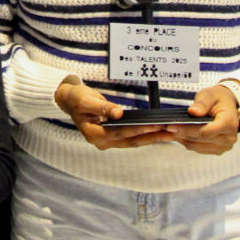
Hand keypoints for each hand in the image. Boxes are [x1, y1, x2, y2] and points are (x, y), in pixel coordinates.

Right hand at [55, 82, 172, 149]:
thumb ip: (102, 107)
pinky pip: (131, 138)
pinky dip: (145, 135)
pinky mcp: (113, 136)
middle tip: (170, 133)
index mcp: (94, 135)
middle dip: (151, 137)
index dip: (138, 129)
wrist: (69, 99)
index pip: (120, 133)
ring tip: (170, 134)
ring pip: (133, 142)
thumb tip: (118, 113)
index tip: (155, 125)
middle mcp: (101, 142)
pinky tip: (158, 132)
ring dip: (151, 138)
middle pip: (130, 141)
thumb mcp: (85, 100)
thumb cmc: (76, 98)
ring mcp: (107, 141)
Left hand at [165, 85, 239, 154]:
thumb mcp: (209, 95)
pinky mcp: (218, 150)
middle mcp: (229, 137)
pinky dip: (187, 141)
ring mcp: (224, 146)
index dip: (187, 130)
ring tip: (170, 130)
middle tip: (165, 127)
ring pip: (197, 146)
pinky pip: (198, 149)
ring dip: (182, 139)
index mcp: (229, 123)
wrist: (227, 104)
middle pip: (200, 139)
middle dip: (181, 133)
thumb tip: (193, 112)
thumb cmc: (217, 98)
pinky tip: (179, 134)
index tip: (171, 126)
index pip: (205, 132)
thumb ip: (201, 104)